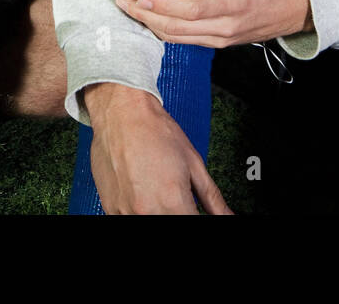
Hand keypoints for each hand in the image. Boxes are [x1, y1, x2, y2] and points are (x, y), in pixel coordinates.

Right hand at [83, 83, 230, 214]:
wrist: (121, 113)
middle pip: (171, 224)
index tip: (193, 210)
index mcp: (172, 201)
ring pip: (149, 222)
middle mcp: (147, 211)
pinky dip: (138, 211)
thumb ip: (213, 198)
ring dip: (158, 212)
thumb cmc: (155, 131)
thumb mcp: (194, 163)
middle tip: (176, 198)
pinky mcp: (110, 209)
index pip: (191, 224)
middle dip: (177, 213)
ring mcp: (125, 212)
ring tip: (157, 192)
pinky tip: (141, 193)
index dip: (195, 216)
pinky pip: (128, 219)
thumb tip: (227, 216)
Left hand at [115, 0, 310, 46]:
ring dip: (151, 24)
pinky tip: (150, 16)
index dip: (164, 5)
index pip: (192, 11)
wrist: (297, 10)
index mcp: (235, 5)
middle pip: (177, 28)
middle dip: (146, 16)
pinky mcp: (217, 41)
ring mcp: (221, 38)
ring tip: (129, 8)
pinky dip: (164, 29)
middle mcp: (225, 27)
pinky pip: (185, 39)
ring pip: (178, 38)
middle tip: (121, 1)